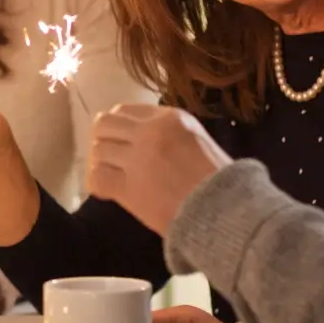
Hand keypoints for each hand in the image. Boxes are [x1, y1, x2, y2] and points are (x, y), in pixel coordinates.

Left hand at [87, 105, 232, 235]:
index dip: (118, 127)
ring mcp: (137, 158)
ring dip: (99, 162)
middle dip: (102, 139)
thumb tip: (144, 139)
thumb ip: (170, 134)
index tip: (119, 141)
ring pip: (98, 149)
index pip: (126, 111)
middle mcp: (150, 132)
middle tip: (108, 157)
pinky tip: (106, 192)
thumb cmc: (222, 181)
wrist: (227, 211)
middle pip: (105, 124)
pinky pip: (97, 177)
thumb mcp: (199, 141)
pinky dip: (96, 183)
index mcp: (171, 118)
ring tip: (109, 176)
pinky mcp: (128, 186)